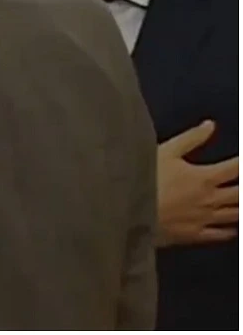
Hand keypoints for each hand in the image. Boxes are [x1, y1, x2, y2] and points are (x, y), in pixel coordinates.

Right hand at [156, 120, 238, 246]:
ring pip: (235, 215)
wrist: (129, 210)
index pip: (235, 168)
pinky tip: (233, 228)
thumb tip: (210, 125)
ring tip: (242, 202)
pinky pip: (220, 235)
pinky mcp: (194, 234)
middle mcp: (209, 199)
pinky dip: (230, 231)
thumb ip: (191, 139)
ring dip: (242, 208)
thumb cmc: (146, 178)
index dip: (242, 162)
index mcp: (204, 177)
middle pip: (240, 194)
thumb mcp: (166, 152)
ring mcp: (204, 219)